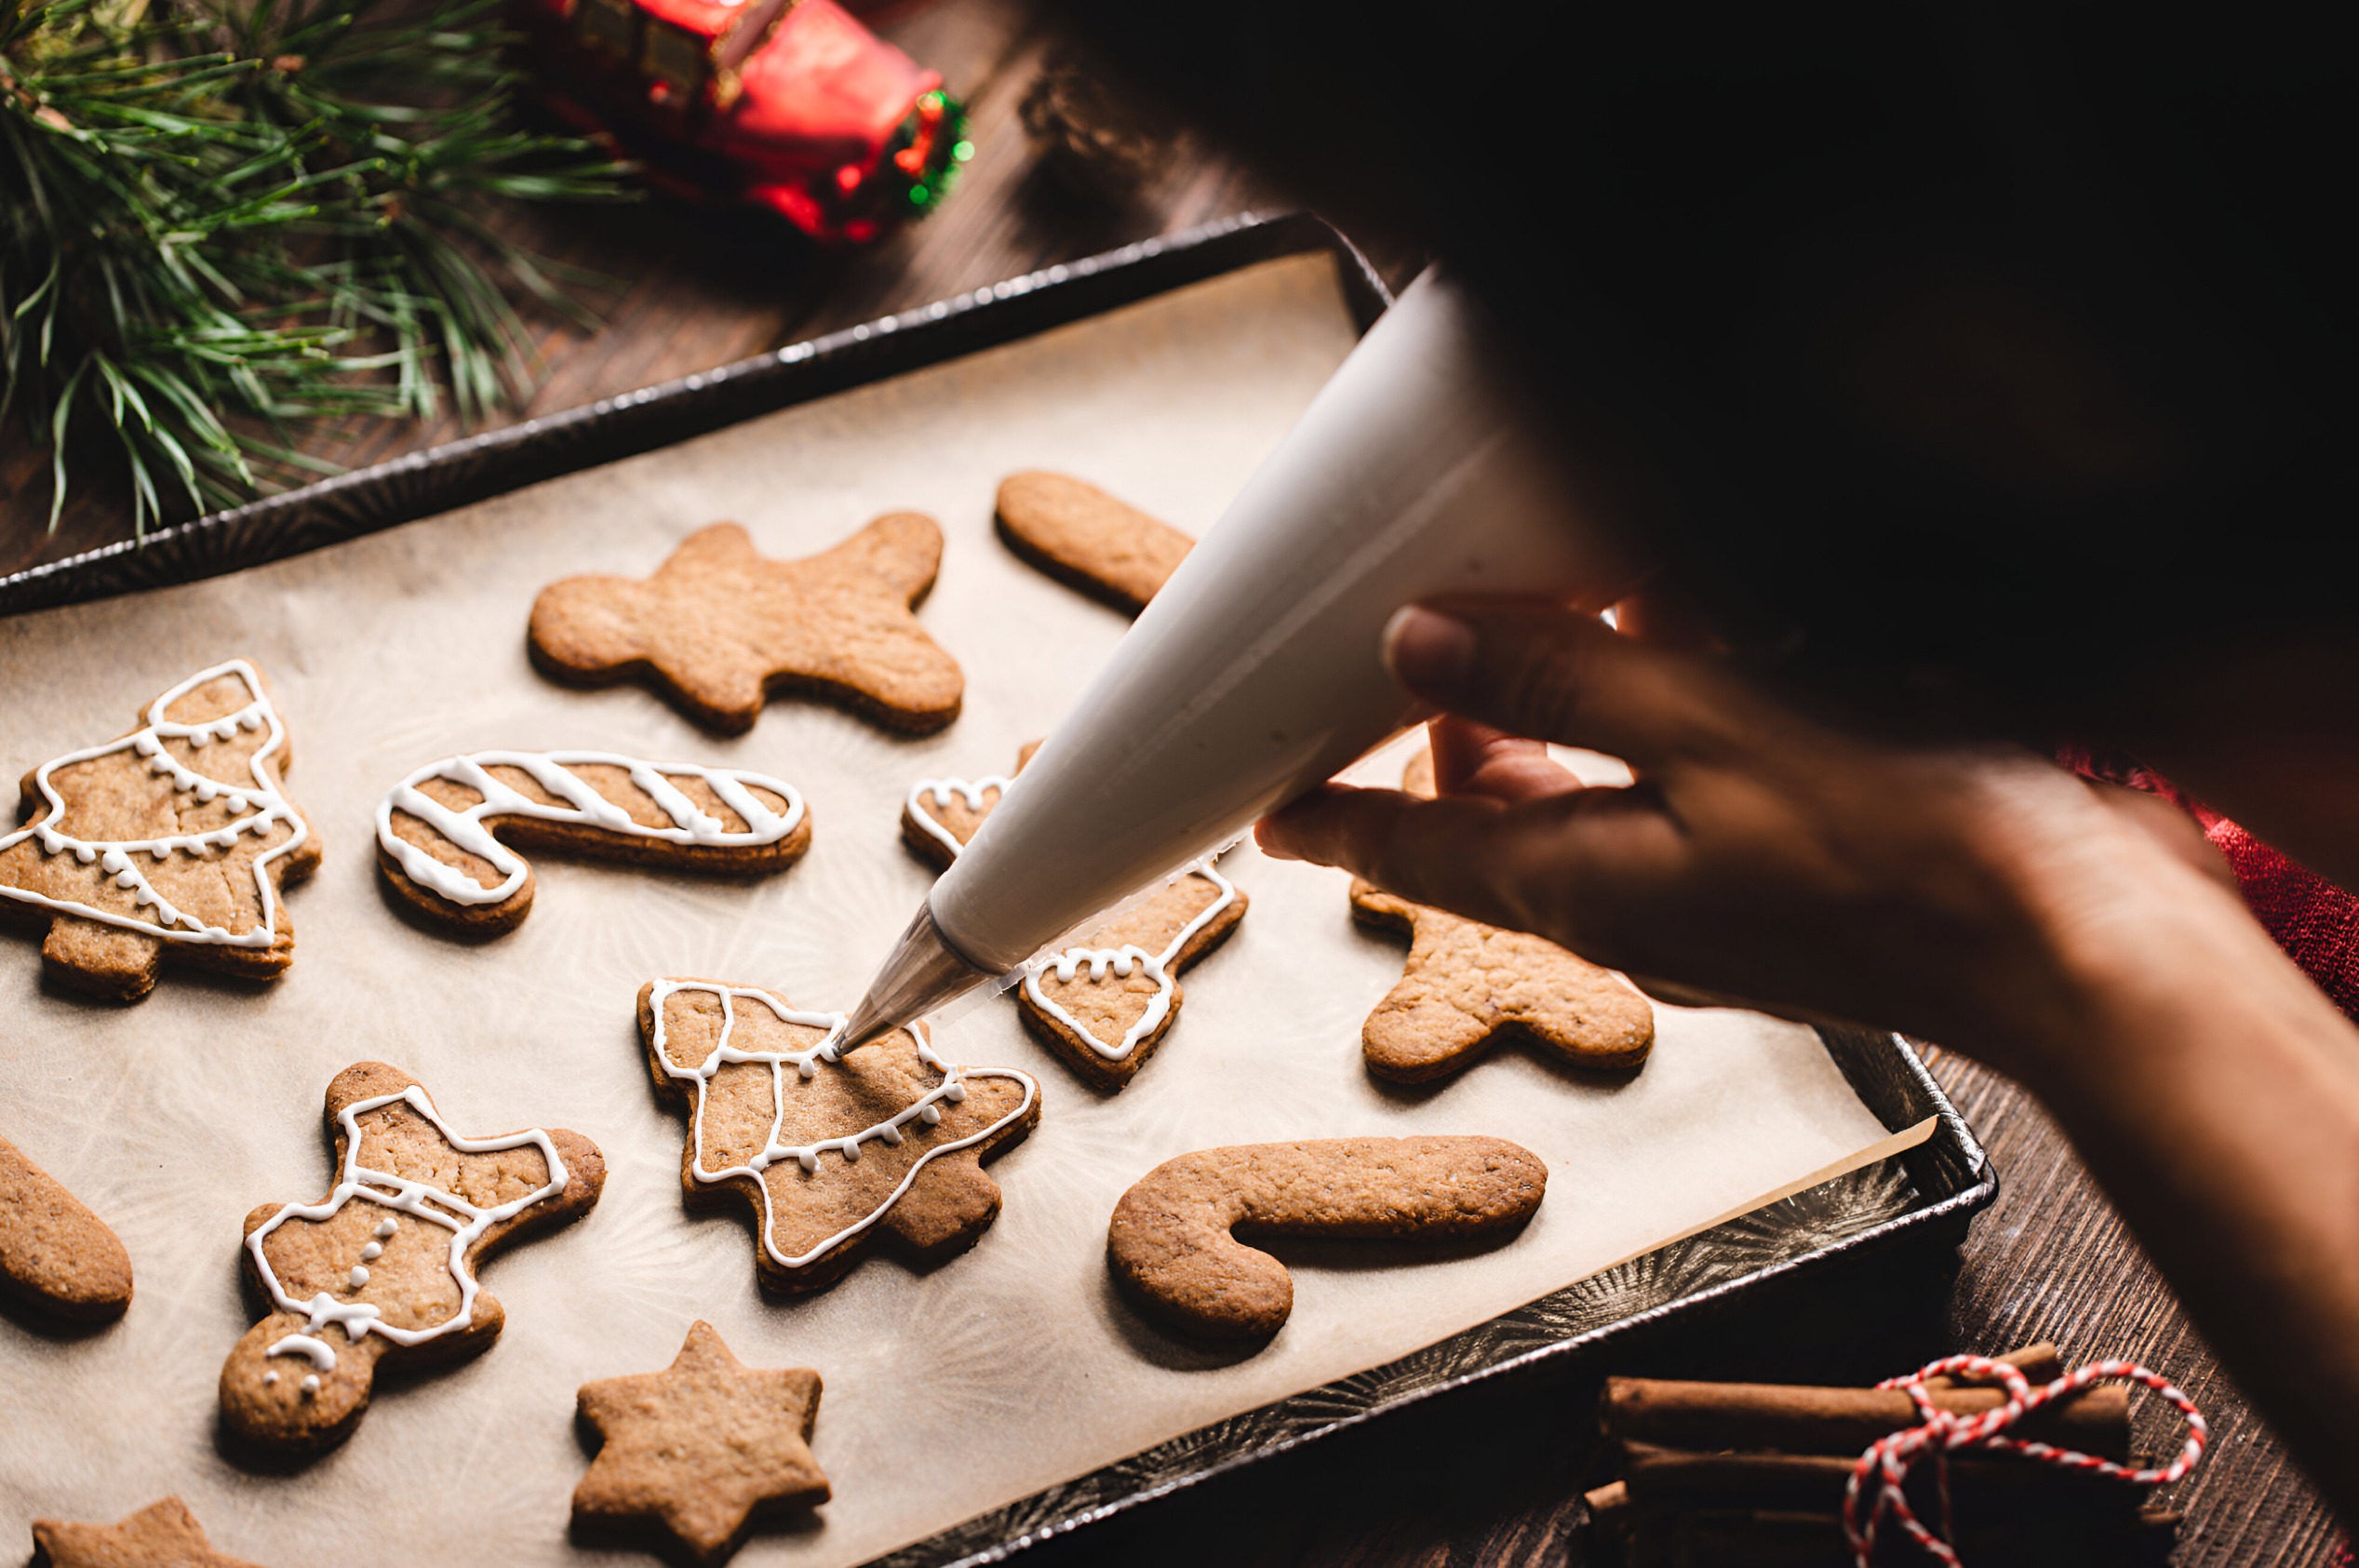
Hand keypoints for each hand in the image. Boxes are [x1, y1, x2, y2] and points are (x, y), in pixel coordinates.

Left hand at [1257, 597, 2233, 1081]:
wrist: (2084, 948)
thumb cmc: (1900, 844)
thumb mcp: (1703, 732)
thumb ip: (1556, 687)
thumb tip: (1419, 649)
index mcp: (1583, 886)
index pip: (1416, 851)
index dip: (1333, 822)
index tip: (1264, 811)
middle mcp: (1635, 908)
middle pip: (1500, 818)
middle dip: (1456, 737)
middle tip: (1440, 646)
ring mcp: (1718, 903)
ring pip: (1596, 801)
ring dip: (1569, 716)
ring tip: (1574, 617)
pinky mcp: (1795, 877)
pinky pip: (1688, 798)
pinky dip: (1666, 728)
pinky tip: (1709, 653)